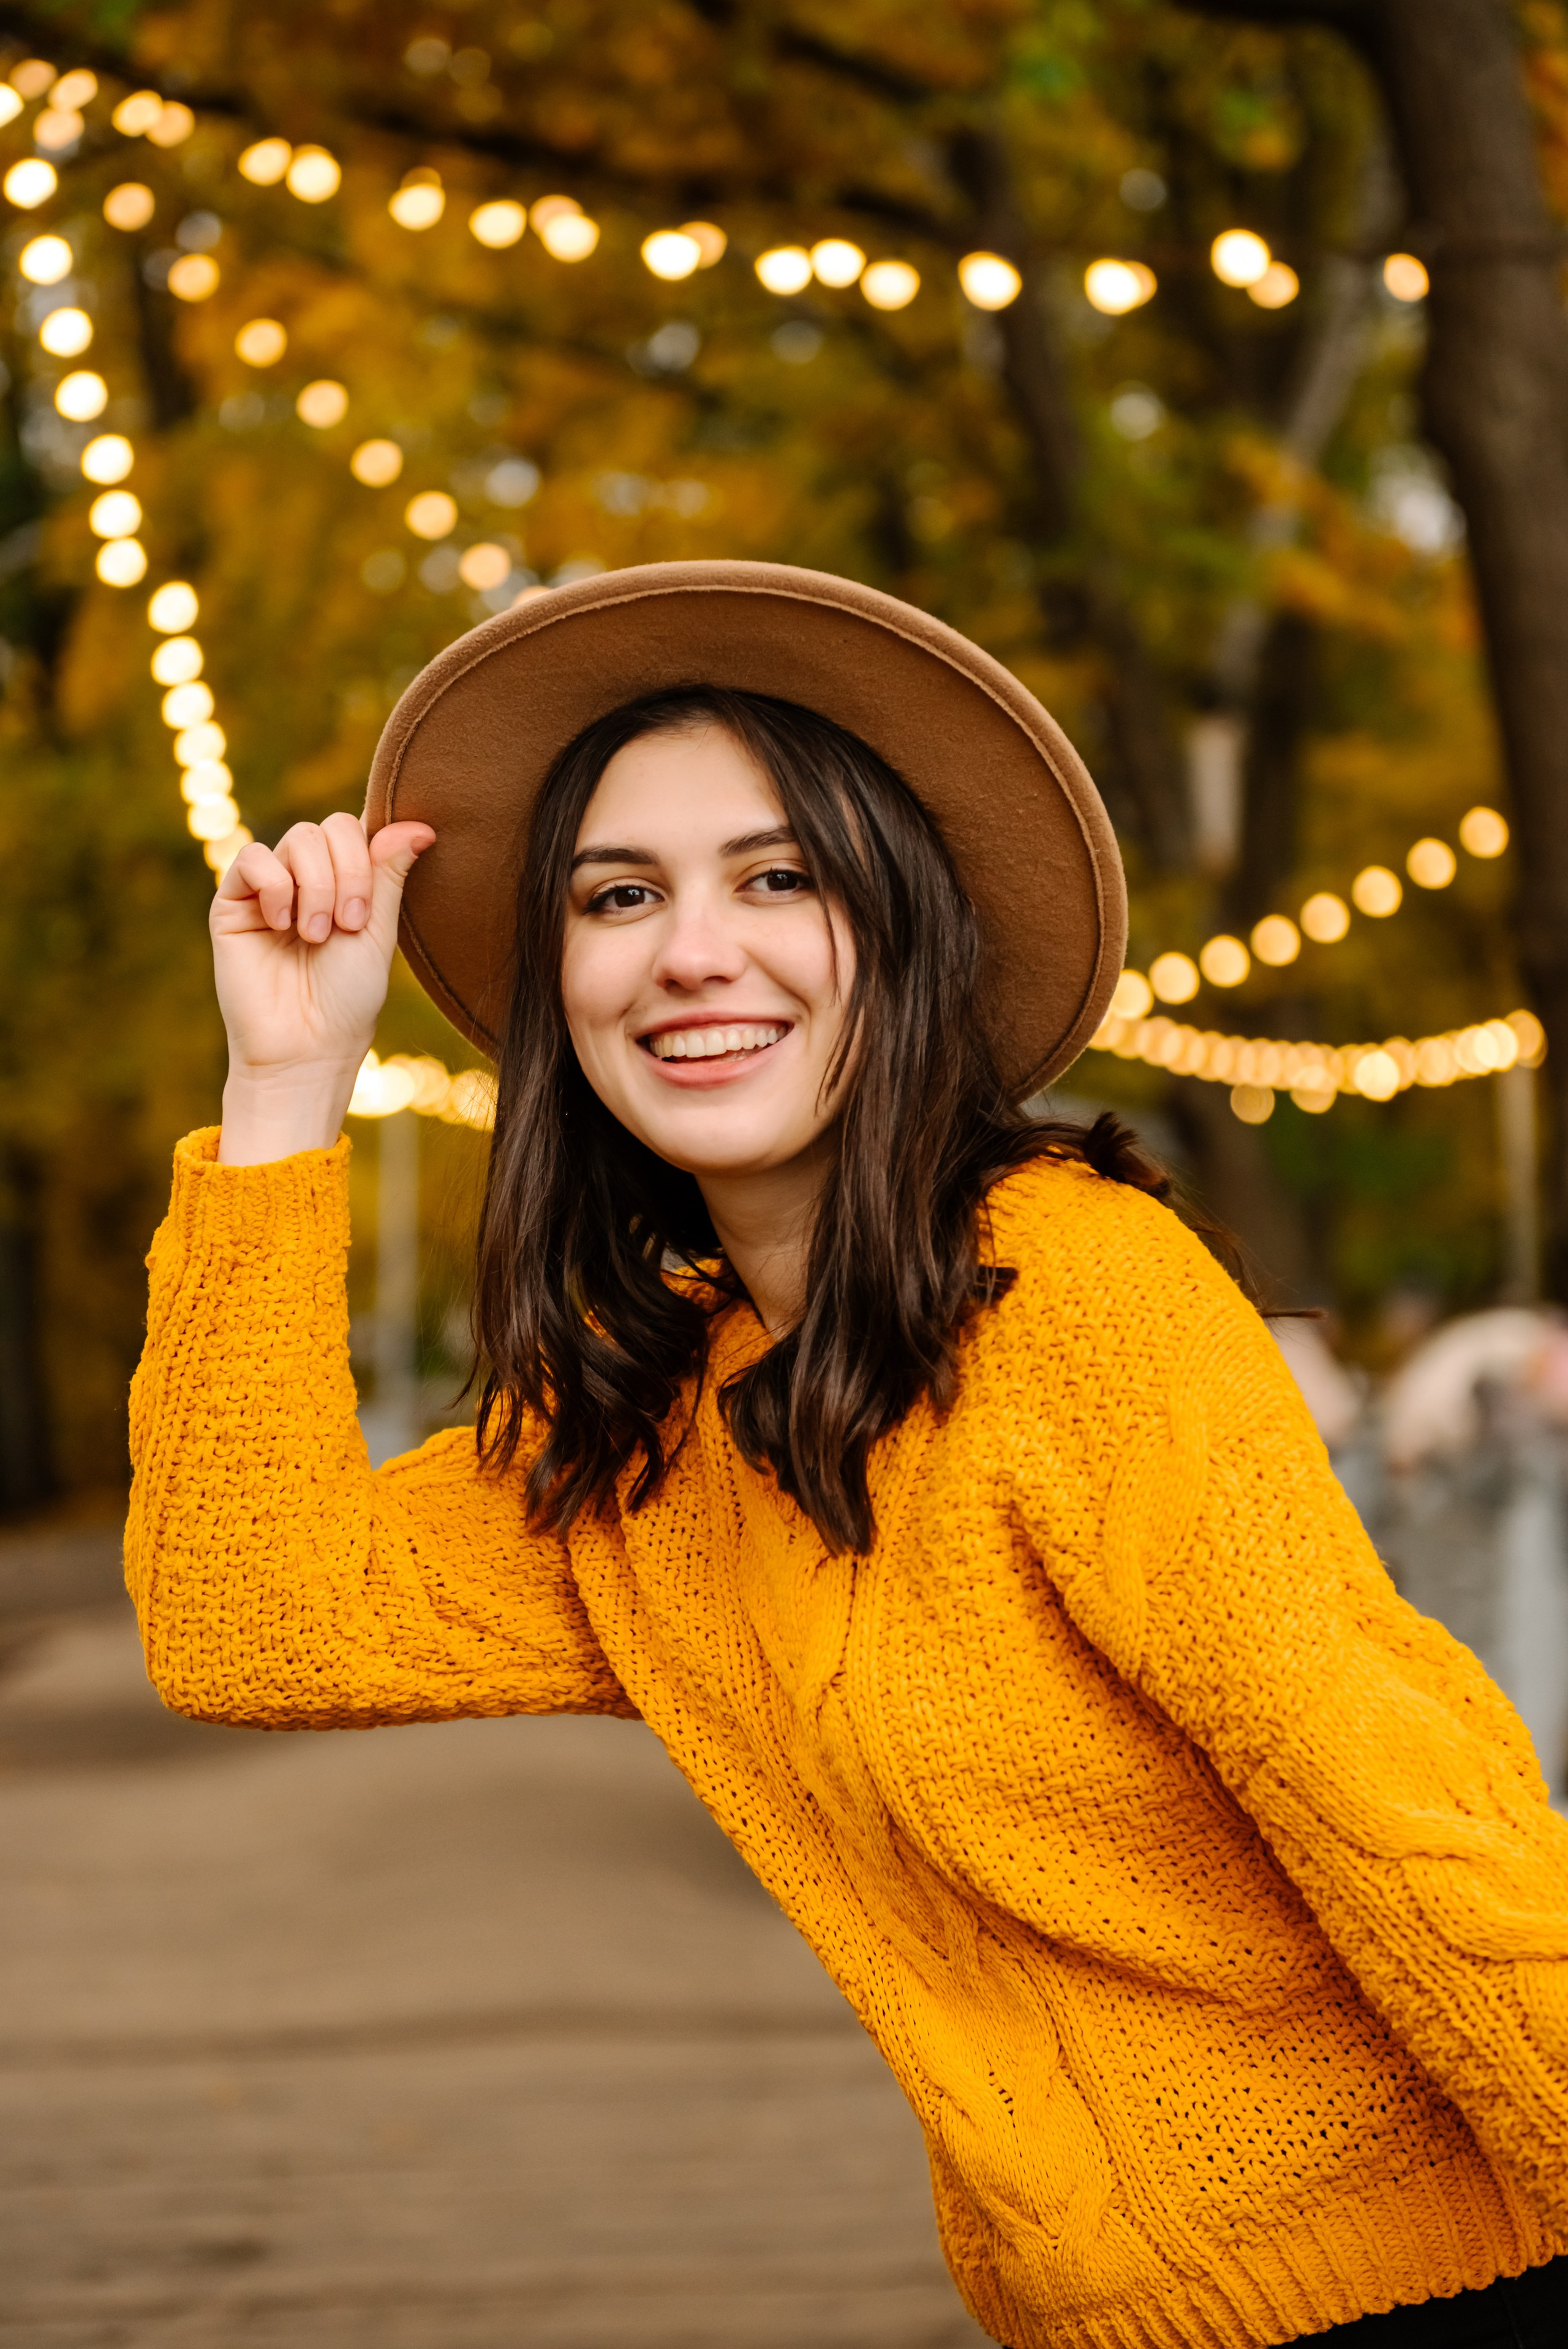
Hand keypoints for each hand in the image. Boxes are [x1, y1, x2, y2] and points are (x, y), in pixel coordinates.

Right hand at [211, 812, 435, 1164]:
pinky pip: (252, 857)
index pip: (358, 829)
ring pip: (297, 838)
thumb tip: (422, 826)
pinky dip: (275, 885)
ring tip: (315, 935)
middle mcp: (308, 877)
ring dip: (315, 886)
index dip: (369, 852)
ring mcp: (269, 887)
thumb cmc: (348, 998)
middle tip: (348, 925)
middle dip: (348, 874)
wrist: (306, 1045)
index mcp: (346, 881)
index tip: (371, 907)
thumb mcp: (378, 932)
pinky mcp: (233, 901)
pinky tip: (282, 923)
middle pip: (330, 827)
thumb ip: (388, 875)